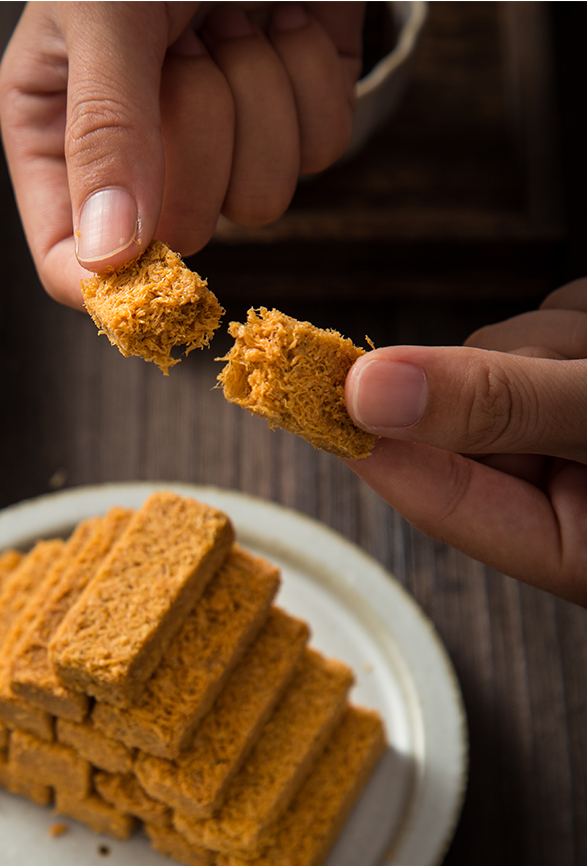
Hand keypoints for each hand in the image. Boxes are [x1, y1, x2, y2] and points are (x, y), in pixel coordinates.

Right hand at [0, 1, 362, 307]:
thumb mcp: (106, 13)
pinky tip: (278, 19)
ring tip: (230, 20)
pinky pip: (316, 150)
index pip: (70, 261)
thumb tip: (107, 257)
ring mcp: (219, 134)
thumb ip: (103, 131)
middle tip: (184, 52)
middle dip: (198, 136)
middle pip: (180, 232)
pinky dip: (308, 79)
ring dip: (259, 98)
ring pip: (259, 199)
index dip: (112, 280)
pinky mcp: (290, 112)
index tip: (154, 266)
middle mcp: (137, 149)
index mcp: (59, 132)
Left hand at [342, 279, 586, 605]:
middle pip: (465, 412)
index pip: (437, 497)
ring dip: (557, 336)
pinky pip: (550, 324)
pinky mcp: (579, 375)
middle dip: (510, 368)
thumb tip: (370, 394)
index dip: (372, 442)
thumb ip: (497, 406)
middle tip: (577, 360)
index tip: (305, 394)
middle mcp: (561, 495)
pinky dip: (578, 319)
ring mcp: (568, 430)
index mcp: (567, 546)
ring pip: (505, 355)